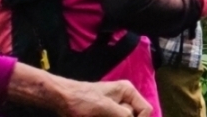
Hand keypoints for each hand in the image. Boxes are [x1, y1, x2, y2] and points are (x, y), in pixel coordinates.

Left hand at [8, 65, 152, 116]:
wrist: (60, 99)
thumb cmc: (82, 100)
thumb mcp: (106, 108)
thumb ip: (124, 116)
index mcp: (128, 92)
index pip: (146, 110)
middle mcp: (124, 100)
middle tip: (104, 116)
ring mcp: (113, 109)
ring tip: (98, 116)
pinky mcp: (105, 115)